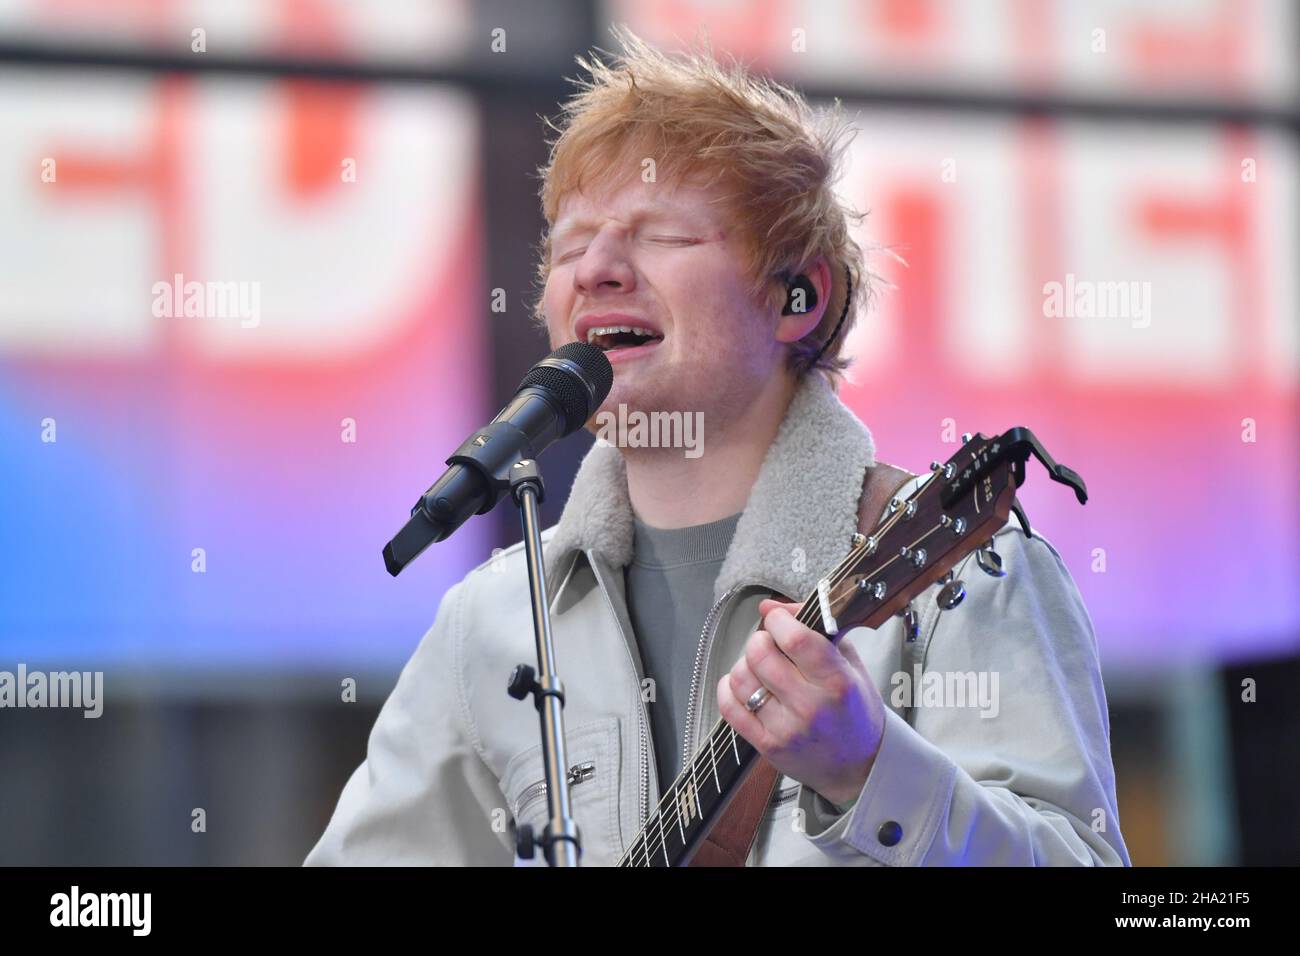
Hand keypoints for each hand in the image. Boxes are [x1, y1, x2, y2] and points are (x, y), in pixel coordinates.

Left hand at [716, 598, 885, 806]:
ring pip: (741, 678)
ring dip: (744, 664)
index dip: (778, 620)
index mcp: (837, 682)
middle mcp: (811, 707)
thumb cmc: (855, 710)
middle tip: (768, 644)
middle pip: (761, 655)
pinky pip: (730, 707)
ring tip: (759, 667)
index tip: (777, 619)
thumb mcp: (849, 663)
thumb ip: (816, 629)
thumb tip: (771, 606)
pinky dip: (729, 688)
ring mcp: (786, 729)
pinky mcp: (767, 745)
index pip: (796, 639)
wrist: (858, 766)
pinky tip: (744, 685)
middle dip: (759, 640)